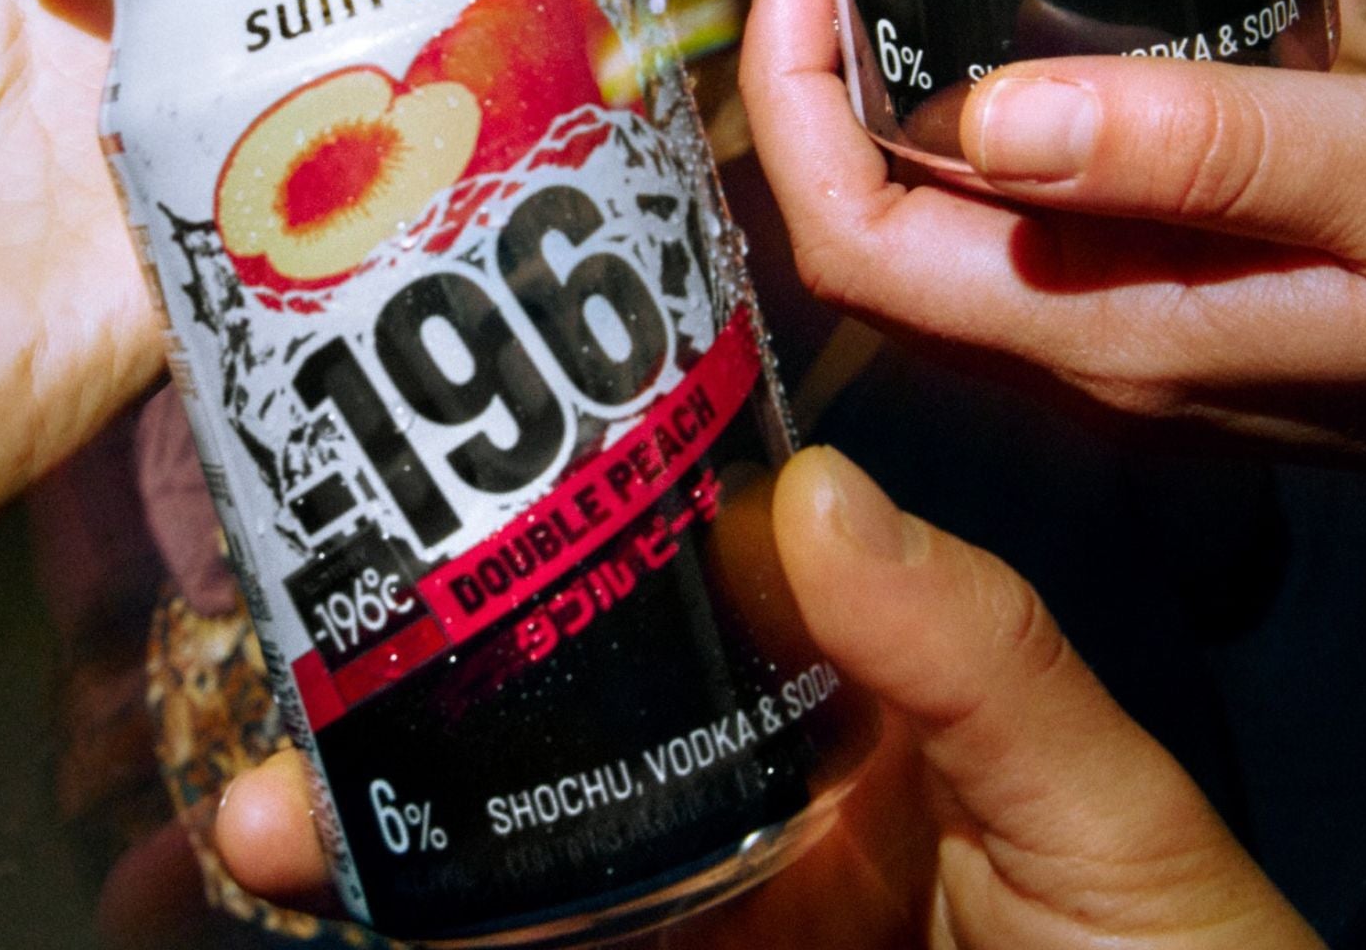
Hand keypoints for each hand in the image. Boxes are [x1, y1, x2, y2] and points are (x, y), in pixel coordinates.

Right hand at [213, 446, 1320, 949]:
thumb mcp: (1105, 812)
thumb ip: (975, 656)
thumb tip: (813, 487)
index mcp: (843, 697)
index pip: (673, 571)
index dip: (545, 511)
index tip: (426, 463)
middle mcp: (750, 791)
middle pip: (550, 704)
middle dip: (405, 669)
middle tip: (290, 632)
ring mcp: (700, 909)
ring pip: (507, 841)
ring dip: (370, 814)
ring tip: (260, 806)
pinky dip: (423, 924)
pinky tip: (325, 896)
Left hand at [739, 0, 1365, 463]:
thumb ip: (1204, 154)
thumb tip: (981, 119)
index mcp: (1115, 335)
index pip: (858, 244)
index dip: (792, 104)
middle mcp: (1096, 344)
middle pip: (879, 225)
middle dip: (819, 81)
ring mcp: (1137, 319)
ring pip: (949, 216)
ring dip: (891, 90)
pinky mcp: (1184, 287)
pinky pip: (1035, 205)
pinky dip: (986, 108)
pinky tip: (1016, 23)